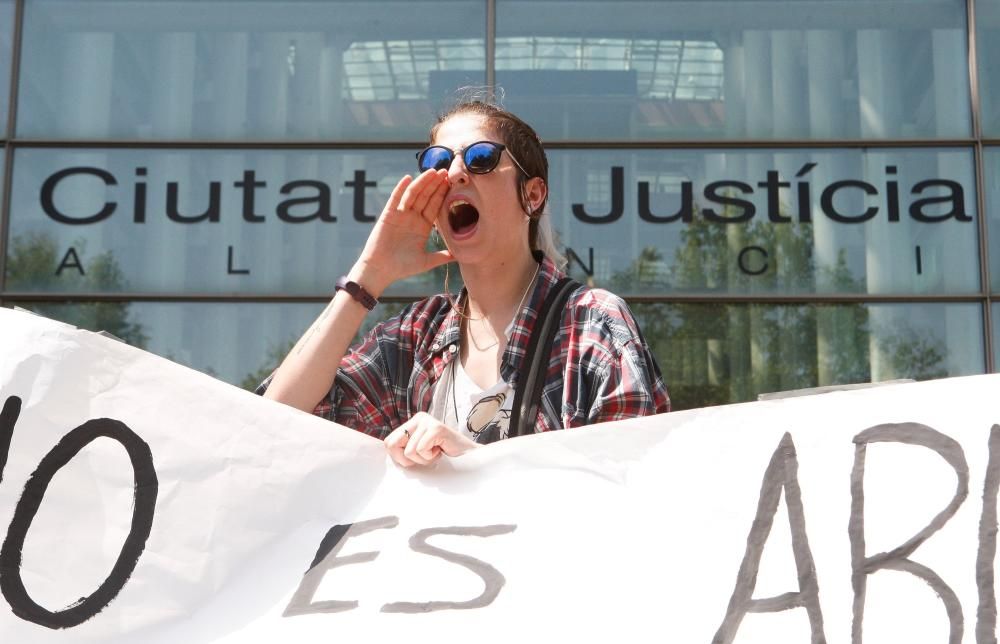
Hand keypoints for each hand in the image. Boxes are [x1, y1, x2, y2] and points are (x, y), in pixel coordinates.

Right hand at [352, 169, 453, 293]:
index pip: (435, 206)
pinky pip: (395, 199)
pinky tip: (408, 178)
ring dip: (422, 182)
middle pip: (426, 197)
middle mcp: (412, 218)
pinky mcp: (388, 215)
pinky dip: (400, 188)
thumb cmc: (402, 267)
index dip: (442, 194)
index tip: (451, 183)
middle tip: (445, 171)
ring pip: (413, 195)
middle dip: (435, 184)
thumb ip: (442, 256)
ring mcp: (400, 215)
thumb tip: (459, 256)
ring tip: (432, 171)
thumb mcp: (426, 261)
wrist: (381, 270)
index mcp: (423, 226)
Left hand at [385, 412, 478, 466]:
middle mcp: (418, 418)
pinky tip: (441, 451)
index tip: (416, 458)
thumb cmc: (444, 456)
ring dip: (424, 459)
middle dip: (406, 459)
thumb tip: (387, 454)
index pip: (388, 442)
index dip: (398, 457)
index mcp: (412, 423)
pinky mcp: (437, 428)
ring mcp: (428, 421)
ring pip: (408, 451)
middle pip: (391, 444)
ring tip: (436, 452)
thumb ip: (404, 449)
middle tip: (424, 456)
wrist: (468, 458)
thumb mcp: (419, 451)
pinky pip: (421, 449)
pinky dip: (431, 457)